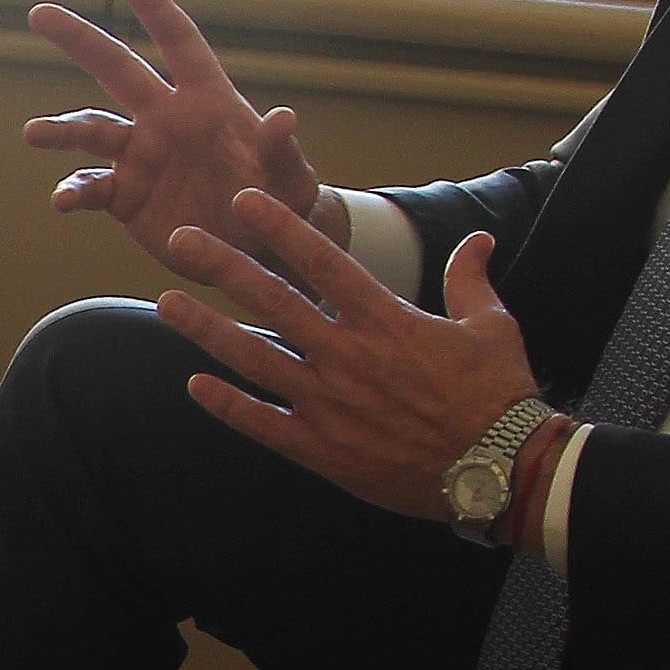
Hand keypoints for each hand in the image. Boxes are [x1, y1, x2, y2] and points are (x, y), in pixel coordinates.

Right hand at [22, 0, 329, 276]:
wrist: (256, 253)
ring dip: (61, 130)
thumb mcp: (289, 178)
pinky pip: (91, 188)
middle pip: (117, 69)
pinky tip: (63, 200)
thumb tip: (284, 117)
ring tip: (34, 133)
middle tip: (40, 13)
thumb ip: (280, 150)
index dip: (152, 5)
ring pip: (92, 130)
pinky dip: (74, 191)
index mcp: (206, 101)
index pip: (177, 41)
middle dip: (80, 40)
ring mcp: (141, 157)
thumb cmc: (280, 203)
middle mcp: (165, 119)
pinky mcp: (127, 197)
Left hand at [153, 195, 544, 518]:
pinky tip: (196, 386)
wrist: (500, 469)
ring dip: (207, 330)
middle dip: (223, 267)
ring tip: (168, 304)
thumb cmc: (497, 395)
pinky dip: (228, 406)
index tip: (243, 200)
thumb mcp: (492, 325)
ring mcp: (329, 403)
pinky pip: (264, 424)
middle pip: (273, 301)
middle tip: (182, 241)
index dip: (279, 226)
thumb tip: (479, 237)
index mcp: (384, 320)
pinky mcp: (322, 449)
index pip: (321, 260)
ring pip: (255, 359)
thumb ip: (470, 278)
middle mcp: (347, 355)